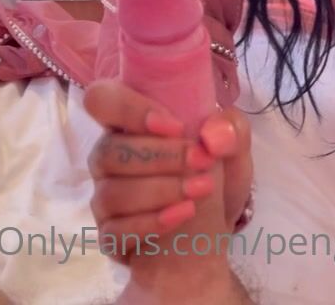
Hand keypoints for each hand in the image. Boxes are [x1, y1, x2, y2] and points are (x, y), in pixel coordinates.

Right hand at [84, 80, 252, 267]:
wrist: (218, 224)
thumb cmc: (215, 171)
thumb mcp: (234, 145)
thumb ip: (230, 127)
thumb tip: (214, 133)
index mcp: (129, 121)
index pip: (101, 99)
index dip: (129, 109)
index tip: (175, 126)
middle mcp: (108, 155)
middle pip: (109, 150)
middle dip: (160, 156)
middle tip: (202, 161)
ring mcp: (105, 198)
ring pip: (111, 193)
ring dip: (160, 190)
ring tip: (200, 189)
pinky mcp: (110, 235)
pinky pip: (115, 231)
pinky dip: (151, 222)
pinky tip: (183, 214)